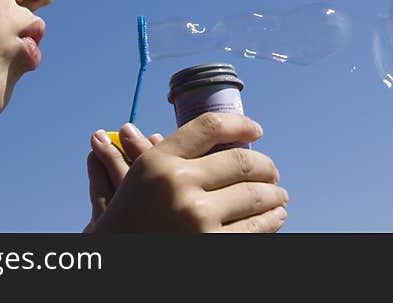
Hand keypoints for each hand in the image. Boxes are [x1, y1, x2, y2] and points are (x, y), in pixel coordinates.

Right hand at [85, 112, 288, 232]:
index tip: (256, 130)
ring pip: (255, 194)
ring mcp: (196, 216)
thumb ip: (154, 157)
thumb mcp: (132, 185)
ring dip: (274, 195)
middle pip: (241, 160)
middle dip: (266, 166)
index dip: (239, 124)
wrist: (114, 267)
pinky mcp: (212, 245)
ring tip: (279, 196)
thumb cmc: (125, 226)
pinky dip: (272, 221)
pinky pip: (256, 228)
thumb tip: (161, 132)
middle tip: (272, 172)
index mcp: (157, 162)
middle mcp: (177, 184)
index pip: (209, 127)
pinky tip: (275, 218)